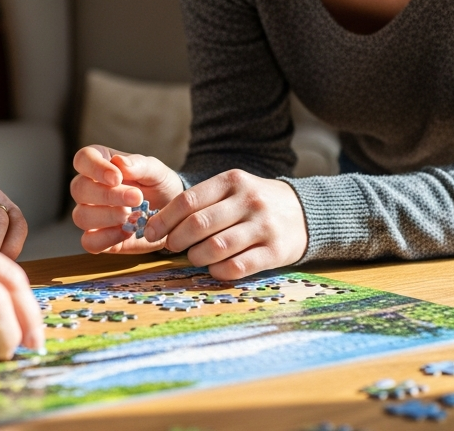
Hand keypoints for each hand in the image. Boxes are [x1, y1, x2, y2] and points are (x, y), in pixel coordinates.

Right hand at [70, 145, 185, 253]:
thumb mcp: (156, 172)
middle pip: (79, 189)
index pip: (83, 159)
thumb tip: (119, 162)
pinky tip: (128, 232)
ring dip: (108, 216)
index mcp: (101, 164)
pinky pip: (89, 242)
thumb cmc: (160, 187)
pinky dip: (107, 238)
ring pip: (81, 216)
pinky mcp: (98, 239)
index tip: (117, 178)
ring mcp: (91, 215)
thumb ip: (139, 165)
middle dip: (107, 195)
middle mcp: (90, 188)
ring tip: (133, 216)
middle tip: (136, 198)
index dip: (95, 168)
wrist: (174, 215)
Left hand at [142, 169, 306, 279]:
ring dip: (196, 257)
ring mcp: (263, 226)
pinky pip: (237, 267)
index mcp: (232, 181)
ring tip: (194, 257)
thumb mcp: (232, 190)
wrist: (303, 213)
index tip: (149, 233)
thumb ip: (202, 202)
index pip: (188, 201)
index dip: (163, 220)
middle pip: (199, 225)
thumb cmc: (255, 203)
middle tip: (171, 247)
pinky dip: (218, 271)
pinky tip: (214, 269)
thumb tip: (160, 224)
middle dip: (176, 240)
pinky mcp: (275, 251)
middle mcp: (249, 201)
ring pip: (216, 248)